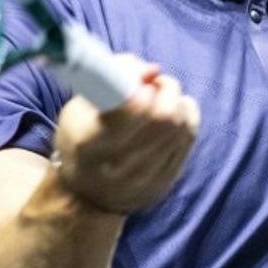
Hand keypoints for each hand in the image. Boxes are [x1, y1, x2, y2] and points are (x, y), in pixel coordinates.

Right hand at [53, 55, 199, 214]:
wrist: (85, 196)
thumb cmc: (80, 140)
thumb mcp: (79, 106)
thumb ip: (112, 77)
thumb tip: (152, 71)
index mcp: (88, 142)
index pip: (130, 107)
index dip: (143, 87)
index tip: (142, 80)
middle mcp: (117, 165)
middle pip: (163, 117)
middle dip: (167, 89)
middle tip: (158, 83)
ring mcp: (143, 179)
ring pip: (180, 126)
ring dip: (178, 101)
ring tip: (164, 97)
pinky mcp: (164, 184)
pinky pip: (188, 139)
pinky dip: (187, 117)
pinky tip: (175, 111)